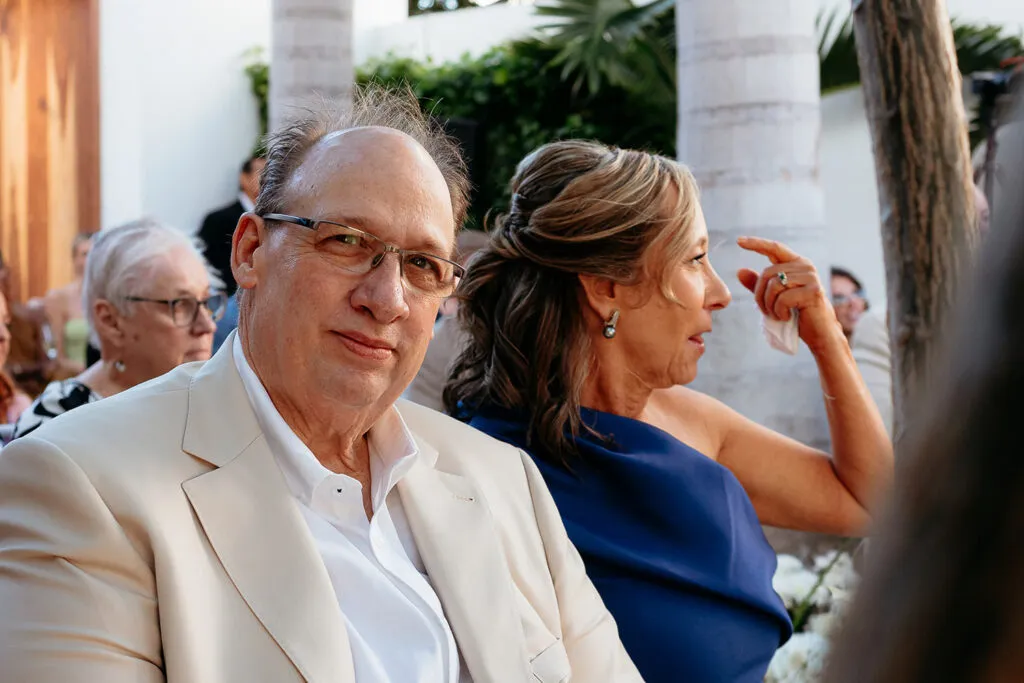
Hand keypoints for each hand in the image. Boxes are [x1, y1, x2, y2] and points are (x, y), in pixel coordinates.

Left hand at [736, 236, 842, 350]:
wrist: (819, 332)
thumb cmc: (796, 314)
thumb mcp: (773, 298)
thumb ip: (758, 284)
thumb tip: (739, 271)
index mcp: (796, 263)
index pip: (774, 248)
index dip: (756, 243)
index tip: (738, 241)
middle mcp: (805, 266)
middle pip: (767, 273)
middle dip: (759, 295)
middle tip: (765, 311)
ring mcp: (811, 277)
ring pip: (774, 286)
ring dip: (769, 305)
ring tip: (778, 315)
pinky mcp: (813, 291)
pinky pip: (783, 299)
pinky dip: (779, 312)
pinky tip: (787, 317)